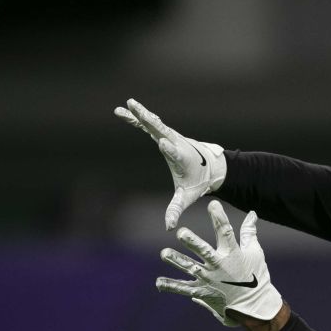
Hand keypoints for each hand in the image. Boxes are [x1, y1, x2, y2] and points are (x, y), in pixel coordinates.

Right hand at [114, 98, 226, 230]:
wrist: (210, 166)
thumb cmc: (197, 182)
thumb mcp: (187, 196)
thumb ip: (176, 209)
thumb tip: (169, 227)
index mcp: (182, 158)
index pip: (174, 152)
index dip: (169, 149)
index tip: (163, 143)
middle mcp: (176, 143)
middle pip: (162, 131)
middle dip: (151, 122)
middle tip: (142, 112)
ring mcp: (170, 136)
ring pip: (154, 123)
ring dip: (141, 113)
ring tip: (129, 103)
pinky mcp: (164, 134)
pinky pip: (146, 125)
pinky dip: (135, 118)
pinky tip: (120, 111)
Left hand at [156, 201, 283, 323]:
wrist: (253, 307)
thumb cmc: (256, 277)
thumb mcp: (255, 253)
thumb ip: (249, 232)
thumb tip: (251, 213)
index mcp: (233, 254)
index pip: (226, 232)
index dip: (219, 218)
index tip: (213, 204)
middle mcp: (219, 266)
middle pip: (203, 251)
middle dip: (192, 242)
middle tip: (181, 232)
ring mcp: (209, 279)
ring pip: (190, 268)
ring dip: (176, 260)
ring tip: (164, 253)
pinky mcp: (202, 291)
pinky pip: (184, 289)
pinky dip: (171, 286)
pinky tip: (158, 282)